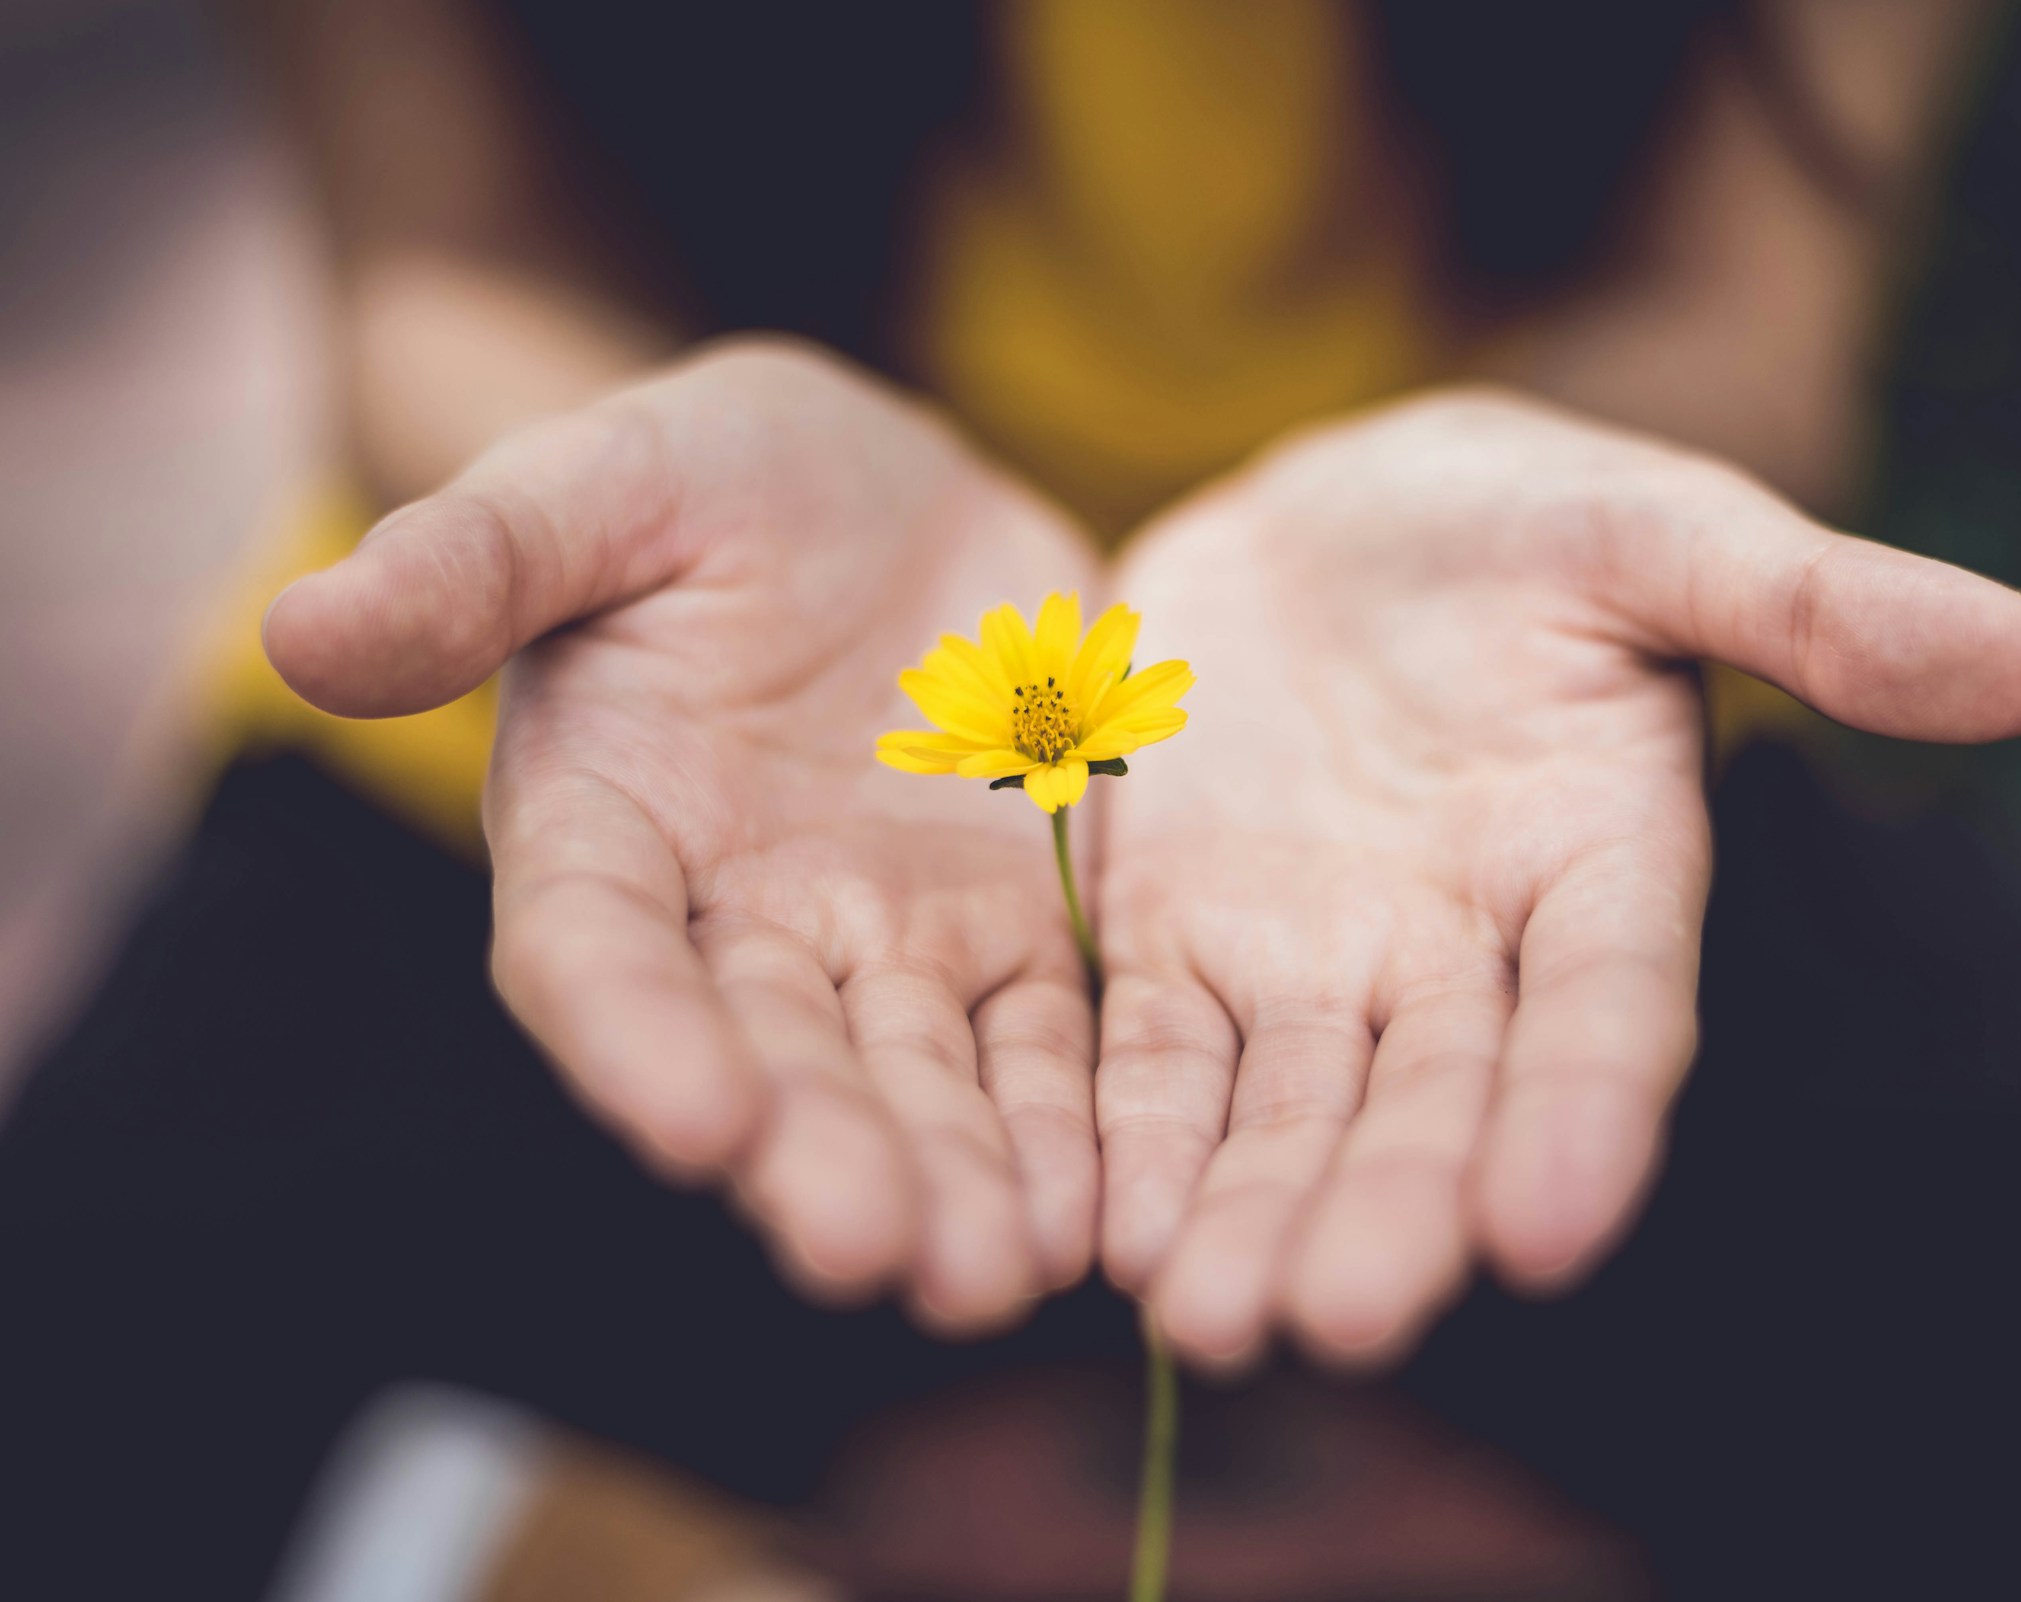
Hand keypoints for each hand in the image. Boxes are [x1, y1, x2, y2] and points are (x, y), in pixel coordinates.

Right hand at [266, 341, 1101, 1331]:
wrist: (883, 493)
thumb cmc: (709, 477)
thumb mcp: (601, 481)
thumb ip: (475, 559)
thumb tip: (299, 626)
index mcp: (605, 825)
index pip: (597, 953)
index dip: (637, 1039)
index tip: (696, 1123)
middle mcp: (736, 920)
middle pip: (771, 1058)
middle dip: (820, 1156)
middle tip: (875, 1252)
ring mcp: (882, 938)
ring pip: (916, 1077)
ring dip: (954, 1178)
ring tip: (998, 1273)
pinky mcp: (1013, 929)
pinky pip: (1043, 1039)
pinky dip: (1068, 1123)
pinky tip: (1100, 1208)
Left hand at [1094, 390, 2020, 1368]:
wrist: (1322, 521)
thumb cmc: (1514, 520)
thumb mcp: (1652, 528)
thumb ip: (1815, 602)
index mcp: (1601, 862)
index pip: (1610, 1009)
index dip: (1586, 1113)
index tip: (1549, 1228)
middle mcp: (1462, 951)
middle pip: (1434, 1100)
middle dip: (1391, 1209)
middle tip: (1340, 1319)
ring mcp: (1313, 961)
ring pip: (1287, 1111)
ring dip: (1249, 1214)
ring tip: (1205, 1319)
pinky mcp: (1176, 943)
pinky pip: (1151, 1055)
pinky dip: (1129, 1137)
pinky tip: (1100, 1229)